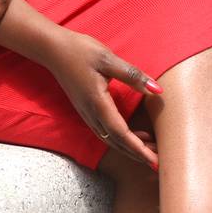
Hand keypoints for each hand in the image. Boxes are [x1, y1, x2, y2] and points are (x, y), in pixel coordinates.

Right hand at [46, 29, 162, 168]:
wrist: (52, 50)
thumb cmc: (80, 51)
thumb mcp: (108, 59)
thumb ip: (132, 75)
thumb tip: (156, 90)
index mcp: (98, 103)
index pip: (122, 133)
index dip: (139, 149)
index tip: (155, 162)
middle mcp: (91, 114)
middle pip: (117, 142)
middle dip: (138, 155)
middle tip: (159, 163)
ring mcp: (87, 114)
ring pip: (111, 140)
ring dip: (130, 149)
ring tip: (150, 151)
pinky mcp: (86, 110)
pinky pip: (105, 132)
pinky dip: (121, 139)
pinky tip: (133, 135)